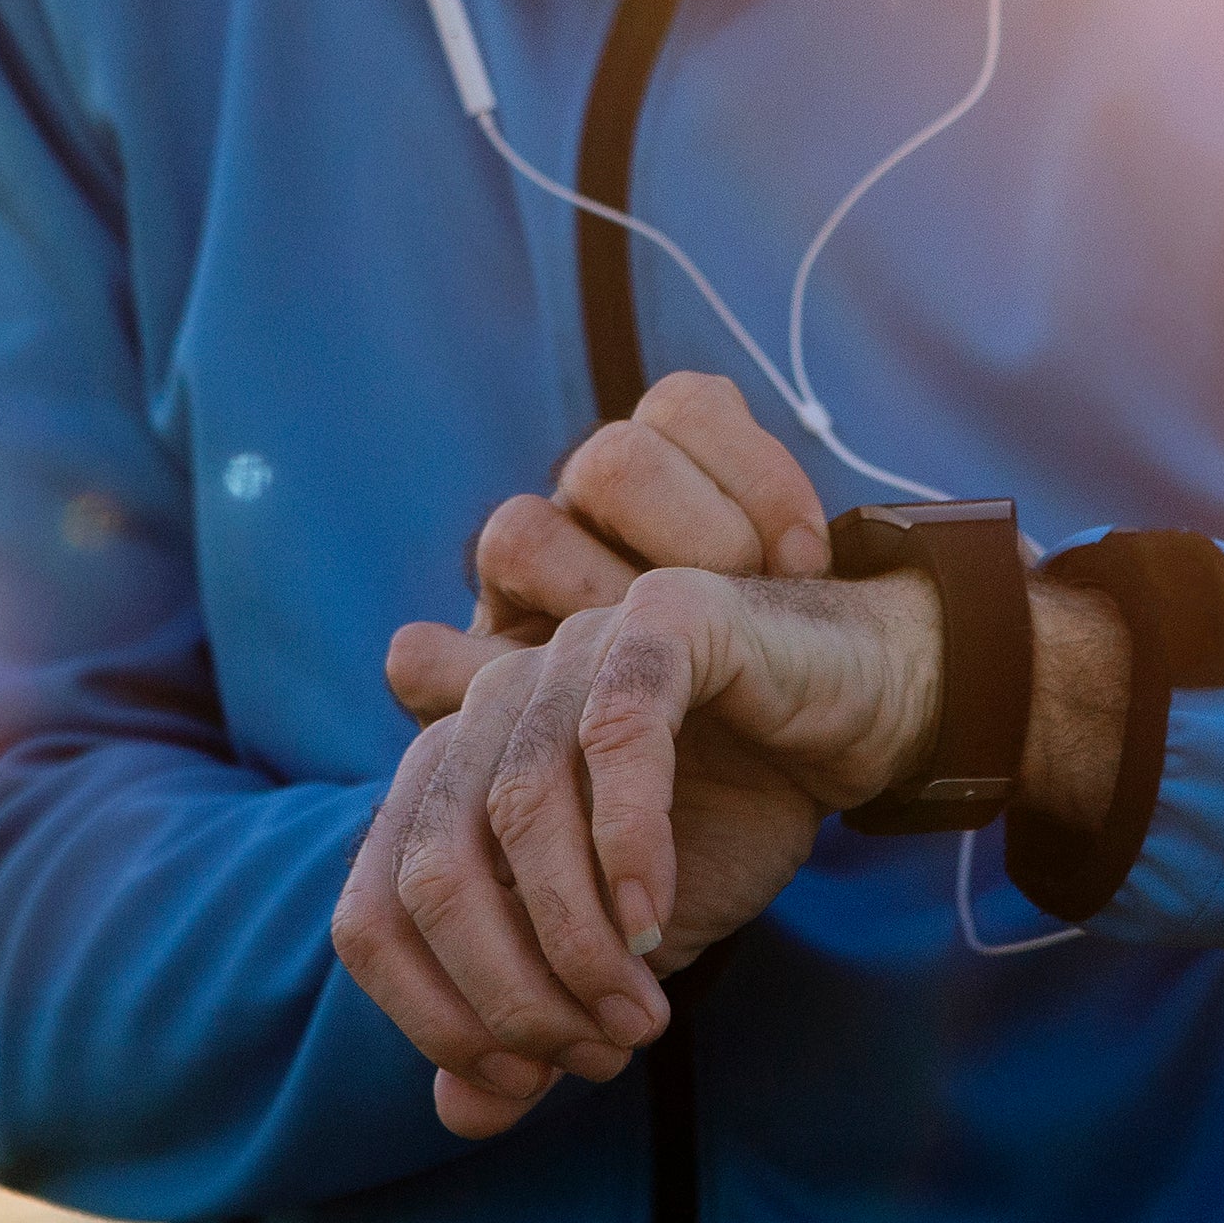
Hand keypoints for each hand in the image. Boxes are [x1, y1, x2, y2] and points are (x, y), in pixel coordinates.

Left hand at [338, 374, 833, 1134]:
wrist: (857, 713)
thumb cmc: (725, 820)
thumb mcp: (621, 945)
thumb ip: (542, 1018)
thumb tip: (460, 1115)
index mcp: (448, 775)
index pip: (369, 912)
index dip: (431, 1015)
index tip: (520, 1080)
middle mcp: (486, 703)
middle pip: (430, 870)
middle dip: (508, 992)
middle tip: (595, 1051)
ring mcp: (567, 649)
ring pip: (517, 807)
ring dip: (575, 939)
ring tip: (638, 1013)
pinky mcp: (662, 618)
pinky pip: (618, 730)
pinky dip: (627, 841)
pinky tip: (654, 919)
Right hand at [392, 371, 832, 715]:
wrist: (735, 815)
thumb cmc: (772, 713)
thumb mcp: (802, 638)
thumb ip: (786, 571)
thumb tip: (803, 560)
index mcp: (662, 486)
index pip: (686, 407)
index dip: (751, 469)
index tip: (804, 561)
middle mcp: (581, 523)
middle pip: (612, 461)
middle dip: (692, 531)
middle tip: (740, 604)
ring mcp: (514, 600)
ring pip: (519, 536)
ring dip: (596, 601)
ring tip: (659, 674)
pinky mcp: (453, 687)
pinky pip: (419, 658)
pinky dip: (467, 681)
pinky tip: (551, 716)